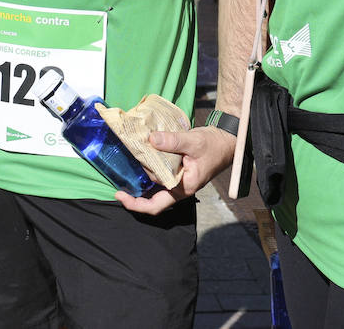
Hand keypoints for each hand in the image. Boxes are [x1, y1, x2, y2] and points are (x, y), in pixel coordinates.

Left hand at [115, 125, 235, 214]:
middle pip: (150, 196)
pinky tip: (139, 157)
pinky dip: (148, 167)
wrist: (224, 141)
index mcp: (184, 188)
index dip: (136, 204)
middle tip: (119, 170)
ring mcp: (177, 181)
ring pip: (153, 185)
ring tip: (125, 164)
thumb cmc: (212, 145)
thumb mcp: (193, 141)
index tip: (119, 195)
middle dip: (134, 187)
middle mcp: (179, 188)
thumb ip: (173, 141)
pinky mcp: (176, 172)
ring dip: (139, 178)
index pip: (155, 204)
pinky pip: (158, 174)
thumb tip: (151, 139)